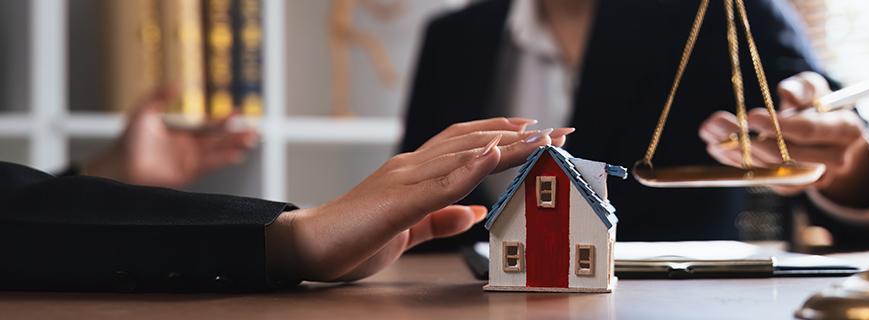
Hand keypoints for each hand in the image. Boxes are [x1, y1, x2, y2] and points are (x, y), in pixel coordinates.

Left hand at [84, 87, 258, 187]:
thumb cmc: (128, 139)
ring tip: (251, 140)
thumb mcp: (145, 110)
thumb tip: (180, 83)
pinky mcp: (187, 173)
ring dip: (235, 146)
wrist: (119, 163)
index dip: (224, 120)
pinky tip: (237, 155)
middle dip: (237, 135)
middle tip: (255, 130)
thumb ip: (160, 94)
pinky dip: (224, 159)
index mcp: (182, 134)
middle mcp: (189, 149)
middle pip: (219, 141)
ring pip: (218, 153)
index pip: (209, 127)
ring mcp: (189, 162)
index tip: (239, 112)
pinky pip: (209, 165)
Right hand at [266, 118, 573, 281]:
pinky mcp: (398, 201)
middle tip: (560, 131)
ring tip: (542, 137)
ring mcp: (405, 179)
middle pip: (474, 143)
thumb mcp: (407, 230)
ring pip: (464, 155)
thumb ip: (438, 219)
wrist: (307, 245)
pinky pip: (440, 181)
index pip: (466, 147)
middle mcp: (412, 167)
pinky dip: (470, 166)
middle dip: (520, 136)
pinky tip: (493, 153)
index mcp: (414, 174)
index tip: (538, 135)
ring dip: (507, 144)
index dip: (503, 138)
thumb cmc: (352, 238)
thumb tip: (473, 215)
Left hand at [700, 72, 868, 206]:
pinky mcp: (790, 186)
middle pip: (783, 153)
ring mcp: (810, 177)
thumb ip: (804, 86)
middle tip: (717, 121)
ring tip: (709, 130)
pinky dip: (734, 161)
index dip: (777, 124)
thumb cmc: (818, 109)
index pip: (807, 130)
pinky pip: (760, 175)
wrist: (829, 142)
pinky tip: (715, 146)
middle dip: (747, 138)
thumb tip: (786, 91)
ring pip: (767, 167)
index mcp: (844, 130)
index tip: (749, 116)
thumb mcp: (816, 90)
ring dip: (733, 149)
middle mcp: (832, 159)